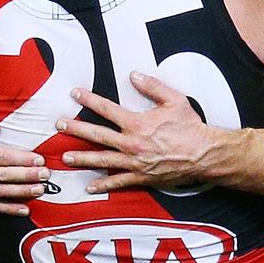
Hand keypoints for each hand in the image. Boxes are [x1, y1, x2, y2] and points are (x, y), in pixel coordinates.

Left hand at [56, 72, 214, 193]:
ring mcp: (134, 162)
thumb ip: (152, 86)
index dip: (89, 99)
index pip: (107, 108)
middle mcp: (131, 143)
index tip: (75, 93)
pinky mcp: (141, 177)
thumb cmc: (190, 127)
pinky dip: (103, 185)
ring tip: (65, 157)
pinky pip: (118, 182)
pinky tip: (89, 187)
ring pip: (102, 160)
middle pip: (97, 135)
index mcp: (137, 123)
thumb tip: (134, 75)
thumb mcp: (174, 100)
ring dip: (82, 158)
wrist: (204, 154)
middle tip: (59, 125)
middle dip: (76, 129)